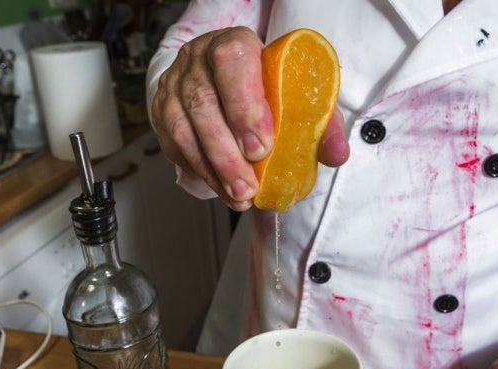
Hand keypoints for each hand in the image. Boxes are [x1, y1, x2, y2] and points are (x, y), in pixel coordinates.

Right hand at [151, 26, 348, 210]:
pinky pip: (174, 144)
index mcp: (235, 44)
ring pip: (184, 128)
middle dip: (227, 153)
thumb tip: (336, 153)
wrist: (223, 78)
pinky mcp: (162, 109)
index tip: (262, 147)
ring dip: (213, 169)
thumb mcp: (296, 94)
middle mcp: (198, 58)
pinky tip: (221, 188)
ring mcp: (176, 84)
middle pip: (204, 103)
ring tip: (238, 195)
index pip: (232, 62)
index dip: (245, 106)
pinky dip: (200, 171)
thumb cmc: (263, 85)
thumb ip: (319, 122)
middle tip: (249, 186)